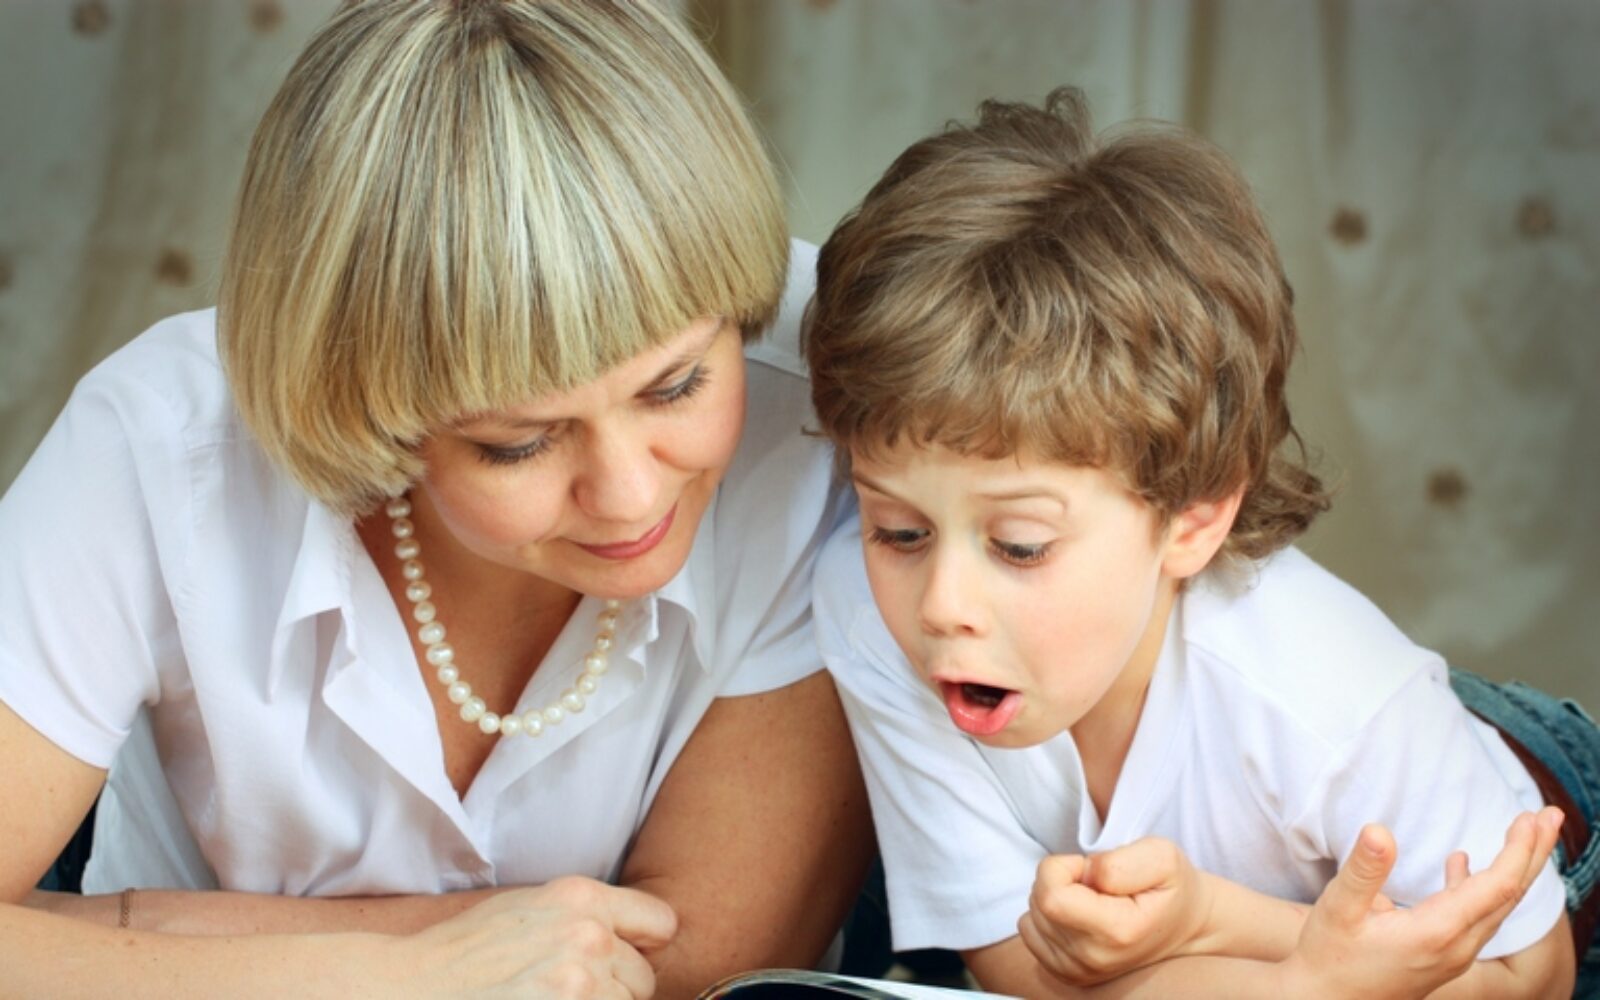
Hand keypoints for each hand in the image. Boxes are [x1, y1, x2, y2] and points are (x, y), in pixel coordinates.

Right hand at [390, 876, 676, 998]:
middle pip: (643, 978)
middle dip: (614, 991)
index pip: (661, 922)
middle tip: (564, 993)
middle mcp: (588, 935)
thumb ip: (582, 918)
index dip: (641, 948)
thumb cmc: (462, 955)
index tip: (621, 963)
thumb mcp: (527, 910)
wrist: (408, 989)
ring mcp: (579, 982)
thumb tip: (629, 941)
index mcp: (580, 898)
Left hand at [1017, 837, 1213, 984]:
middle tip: (1095, 884)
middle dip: (1059, 879)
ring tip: (1092, 900)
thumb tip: (1086, 876)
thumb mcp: (1162, 856)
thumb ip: (1120, 861)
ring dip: (1054, 898)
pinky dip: (1047, 917)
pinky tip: (1080, 915)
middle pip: (1039, 904)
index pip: (1051, 895)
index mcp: (1118, 932)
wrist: (1185, 927)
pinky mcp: (1066, 974)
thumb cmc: (1170, 886)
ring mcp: (1078, 972)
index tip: (1090, 867)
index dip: (1063, 866)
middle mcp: (1094, 960)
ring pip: (1032, 918)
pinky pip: (1030, 933)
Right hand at [1277, 807, 1562, 999]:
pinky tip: (1462, 863)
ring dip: (1513, 868)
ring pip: (1496, 908)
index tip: (1531, 817)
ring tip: (1525, 835)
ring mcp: (1452, 955)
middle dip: (1532, 853)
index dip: (1518, 850)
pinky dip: (1480, 887)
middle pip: (1508, 896)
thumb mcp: (1338, 908)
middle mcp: (1456, 947)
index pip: (1496, 887)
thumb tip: (1380, 829)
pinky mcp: (1441, 957)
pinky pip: (1476, 918)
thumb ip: (1364, 869)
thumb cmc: (1328, 956)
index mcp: (1437, 932)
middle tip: (1550, 815)